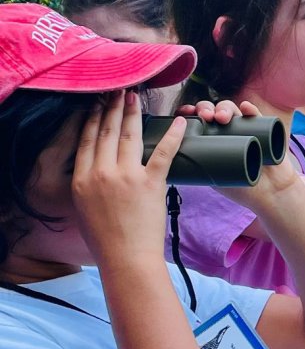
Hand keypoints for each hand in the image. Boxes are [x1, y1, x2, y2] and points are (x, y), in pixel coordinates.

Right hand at [72, 91, 183, 265]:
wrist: (126, 257)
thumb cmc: (105, 238)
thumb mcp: (83, 206)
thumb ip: (87, 183)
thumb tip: (96, 166)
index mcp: (81, 179)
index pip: (86, 139)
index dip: (92, 118)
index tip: (96, 102)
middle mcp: (100, 173)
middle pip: (106, 132)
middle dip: (111, 108)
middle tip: (118, 90)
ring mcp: (126, 177)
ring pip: (129, 136)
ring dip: (133, 113)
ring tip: (135, 97)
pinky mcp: (151, 184)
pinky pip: (163, 153)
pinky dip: (173, 135)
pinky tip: (179, 121)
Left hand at [180, 99, 301, 206]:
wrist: (271, 194)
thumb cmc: (242, 189)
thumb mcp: (215, 180)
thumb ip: (202, 168)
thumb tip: (181, 158)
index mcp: (211, 140)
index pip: (198, 121)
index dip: (189, 113)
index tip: (184, 113)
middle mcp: (226, 131)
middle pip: (213, 111)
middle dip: (206, 108)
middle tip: (206, 117)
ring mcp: (245, 129)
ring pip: (232, 110)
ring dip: (224, 108)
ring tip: (223, 117)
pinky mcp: (263, 130)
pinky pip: (256, 115)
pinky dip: (250, 109)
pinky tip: (245, 108)